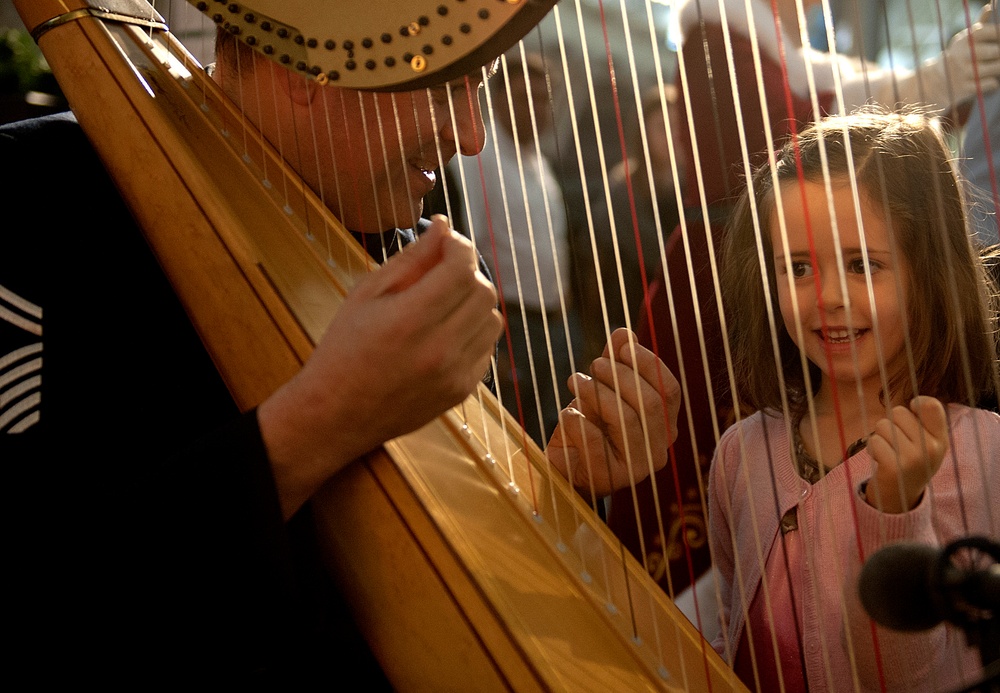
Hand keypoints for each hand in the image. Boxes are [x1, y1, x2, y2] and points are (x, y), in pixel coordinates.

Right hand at [259, 216, 502, 516]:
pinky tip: (443, 334)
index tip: (445, 243)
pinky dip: (473, 333)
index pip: (462, 267)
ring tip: (441, 306)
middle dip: (467, 273)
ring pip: (492, 319)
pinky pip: (487, 348)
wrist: (335, 414)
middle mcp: (438, 348)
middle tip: (441, 273)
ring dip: (473, 304)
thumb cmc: (344, 349)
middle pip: (483, 291)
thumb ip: (411, 258)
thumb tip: (443, 226)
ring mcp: (454, 373)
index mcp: (409, 319)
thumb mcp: (366, 294)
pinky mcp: (462, 391)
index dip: (459, 247)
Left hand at [545, 328, 679, 496]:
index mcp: (664, 425)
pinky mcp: (608, 479)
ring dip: (596, 393)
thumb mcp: (602, 390)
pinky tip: (567, 412)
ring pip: (626, 419)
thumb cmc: (589, 426)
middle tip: (593, 364)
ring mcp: (637, 468)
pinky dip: (577, 421)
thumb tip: (624, 333)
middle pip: (650, 403)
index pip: (670, 390)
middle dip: (619, 376)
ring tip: (575, 381)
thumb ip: (615, 362)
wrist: (565, 468)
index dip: (648, 363)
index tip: (622, 346)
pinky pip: (595, 441)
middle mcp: (658, 448)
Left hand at [865, 396, 948, 513]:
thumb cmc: (910, 463)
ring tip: (889, 452)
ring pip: (883, 425)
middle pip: (899, 412)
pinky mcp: (894, 467)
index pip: (932, 405)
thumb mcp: (926, 444)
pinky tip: (881, 460)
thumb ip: (924, 422)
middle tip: (896, 442)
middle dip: (891, 423)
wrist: (900, 498)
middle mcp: (930, 448)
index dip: (917, 403)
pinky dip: (873, 449)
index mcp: (941, 440)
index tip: (912, 411)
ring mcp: (913, 458)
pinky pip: (873, 441)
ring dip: (880, 436)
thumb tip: (916, 401)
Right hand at [915, 11, 999, 107]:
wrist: (936, 81)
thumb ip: (980, 25)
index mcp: (967, 38)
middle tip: (995, 56)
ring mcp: (965, 72)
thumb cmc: (958, 56)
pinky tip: (986, 80)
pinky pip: (991, 83)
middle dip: (999, 55)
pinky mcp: (966, 88)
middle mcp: (965, 54)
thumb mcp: (965, 40)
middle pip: (997, 52)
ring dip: (998, 68)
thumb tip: (990, 7)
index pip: (994, 31)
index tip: (998, 41)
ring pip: (997, 68)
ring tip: (992, 67)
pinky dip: (992, 82)